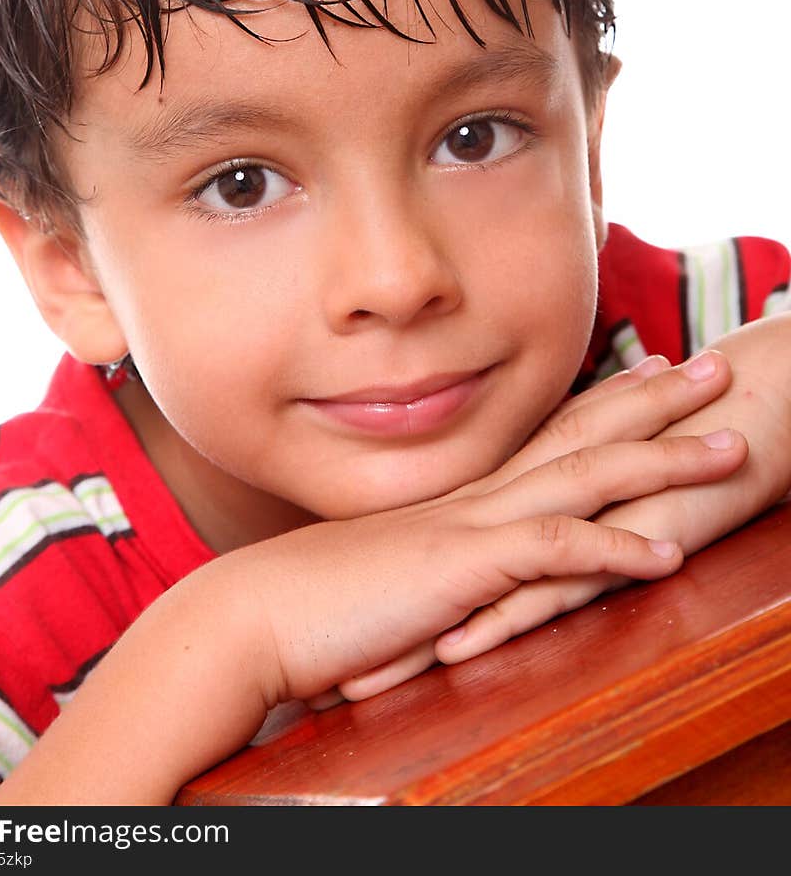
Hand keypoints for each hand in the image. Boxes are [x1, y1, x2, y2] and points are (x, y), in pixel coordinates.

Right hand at [317, 345, 742, 703]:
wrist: (255, 616)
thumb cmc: (316, 603)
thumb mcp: (391, 571)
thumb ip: (433, 561)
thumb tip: (455, 568)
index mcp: (462, 496)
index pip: (548, 433)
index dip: (607, 401)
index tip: (655, 372)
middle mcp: (476, 497)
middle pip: (583, 435)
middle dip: (657, 403)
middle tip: (717, 368)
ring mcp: (470, 528)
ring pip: (585, 480)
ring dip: (664, 461)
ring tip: (730, 446)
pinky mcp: (460, 571)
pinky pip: (551, 554)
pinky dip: (612, 551)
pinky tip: (666, 555)